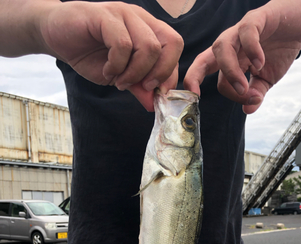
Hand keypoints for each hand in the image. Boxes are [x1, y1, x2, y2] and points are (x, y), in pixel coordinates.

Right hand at [38, 1, 182, 109]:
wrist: (56, 36)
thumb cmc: (89, 54)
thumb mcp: (119, 77)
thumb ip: (138, 87)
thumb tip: (154, 103)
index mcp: (148, 29)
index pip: (174, 47)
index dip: (170, 74)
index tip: (155, 93)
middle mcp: (140, 18)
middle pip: (170, 44)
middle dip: (158, 73)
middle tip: (141, 87)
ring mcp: (123, 14)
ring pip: (148, 46)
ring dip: (135, 72)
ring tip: (119, 80)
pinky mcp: (104, 16)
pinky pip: (122, 44)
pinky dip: (116, 65)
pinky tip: (107, 71)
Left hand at [184, 0, 300, 113]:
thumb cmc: (280, 48)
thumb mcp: (268, 78)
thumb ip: (257, 93)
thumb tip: (248, 109)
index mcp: (229, 59)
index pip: (205, 72)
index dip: (198, 85)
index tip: (193, 100)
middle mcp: (231, 44)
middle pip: (204, 57)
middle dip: (195, 75)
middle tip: (197, 95)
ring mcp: (242, 31)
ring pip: (222, 47)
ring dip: (230, 71)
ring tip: (244, 88)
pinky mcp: (258, 18)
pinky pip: (247, 31)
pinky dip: (251, 49)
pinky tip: (260, 63)